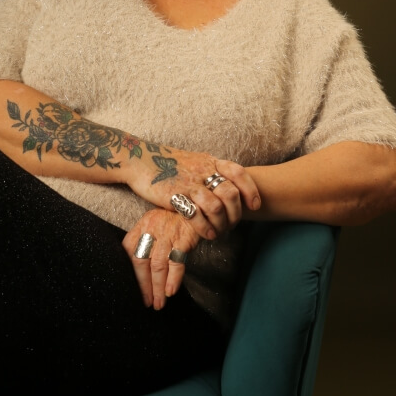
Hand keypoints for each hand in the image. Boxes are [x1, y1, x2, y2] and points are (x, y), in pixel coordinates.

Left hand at [122, 208, 199, 309]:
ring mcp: (167, 234)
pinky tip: (170, 291)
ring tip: (159, 303)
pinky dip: (173, 279)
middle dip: (143, 285)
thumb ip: (146, 240)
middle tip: (147, 301)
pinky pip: (175, 263)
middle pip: (141, 261)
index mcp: (141, 225)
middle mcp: (151, 229)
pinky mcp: (183, 239)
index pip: (127, 250)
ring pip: (157, 265)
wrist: (199, 206)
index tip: (133, 289)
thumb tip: (141, 269)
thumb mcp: (156, 223)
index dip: (130, 272)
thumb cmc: (176, 219)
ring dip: (158, 287)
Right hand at [124, 146, 260, 240]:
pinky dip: (205, 228)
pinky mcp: (174, 196)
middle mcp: (202, 171)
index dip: (250, 190)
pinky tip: (207, 234)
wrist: (140, 160)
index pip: (238, 173)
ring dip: (221, 224)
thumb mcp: (195, 161)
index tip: (254, 206)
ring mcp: (188, 183)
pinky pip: (195, 215)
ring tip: (219, 232)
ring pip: (216, 206)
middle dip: (236, 213)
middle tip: (233, 225)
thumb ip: (211, 171)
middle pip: (230, 193)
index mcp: (209, 161)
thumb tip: (230, 184)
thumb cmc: (168, 164)